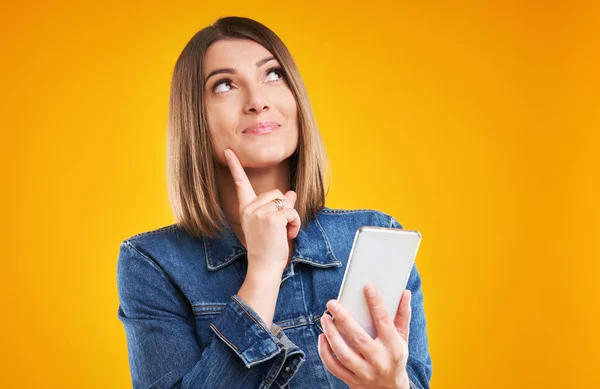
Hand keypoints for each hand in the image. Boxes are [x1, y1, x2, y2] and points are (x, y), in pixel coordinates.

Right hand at [224, 148, 300, 276]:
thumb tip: (292, 193)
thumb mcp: (273, 225)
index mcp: (246, 209)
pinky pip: (292, 212)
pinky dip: (296, 224)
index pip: (240, 184)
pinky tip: (289, 235)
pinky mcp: (271, 219)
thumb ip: (279, 208)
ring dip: (293, 217)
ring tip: (286, 232)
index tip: (228, 151)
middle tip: (283, 228)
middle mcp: (250, 209)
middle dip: (286, 209)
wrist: (264, 267)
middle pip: (277, 193)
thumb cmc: (268, 249)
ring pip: (286, 202)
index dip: (235, 166)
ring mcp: (259, 213)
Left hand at [318, 285, 412, 388]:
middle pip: (359, 338)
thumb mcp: (403, 339)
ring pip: (343, 353)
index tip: (367, 287)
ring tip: (324, 318)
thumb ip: (403, 315)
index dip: (376, 304)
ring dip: (331, 334)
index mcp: (394, 348)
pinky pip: (334, 367)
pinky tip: (322, 337)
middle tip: (332, 303)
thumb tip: (404, 292)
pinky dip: (324, 352)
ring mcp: (365, 373)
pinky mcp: (352, 381)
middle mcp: (380, 361)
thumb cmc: (396, 358)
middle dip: (344, 319)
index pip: (384, 322)